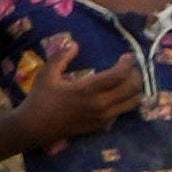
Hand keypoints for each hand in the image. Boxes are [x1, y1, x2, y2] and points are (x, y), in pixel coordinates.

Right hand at [29, 58, 148, 149]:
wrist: (35, 127)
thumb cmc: (40, 99)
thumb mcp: (46, 74)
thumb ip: (61, 57)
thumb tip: (75, 44)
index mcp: (88, 89)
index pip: (119, 74)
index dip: (127, 63)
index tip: (127, 56)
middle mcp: (101, 104)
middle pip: (133, 88)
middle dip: (136, 75)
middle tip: (130, 68)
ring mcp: (104, 117)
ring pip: (133, 102)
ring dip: (135, 90)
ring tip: (128, 81)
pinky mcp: (102, 125)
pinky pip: (123, 112)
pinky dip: (125, 102)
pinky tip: (116, 96)